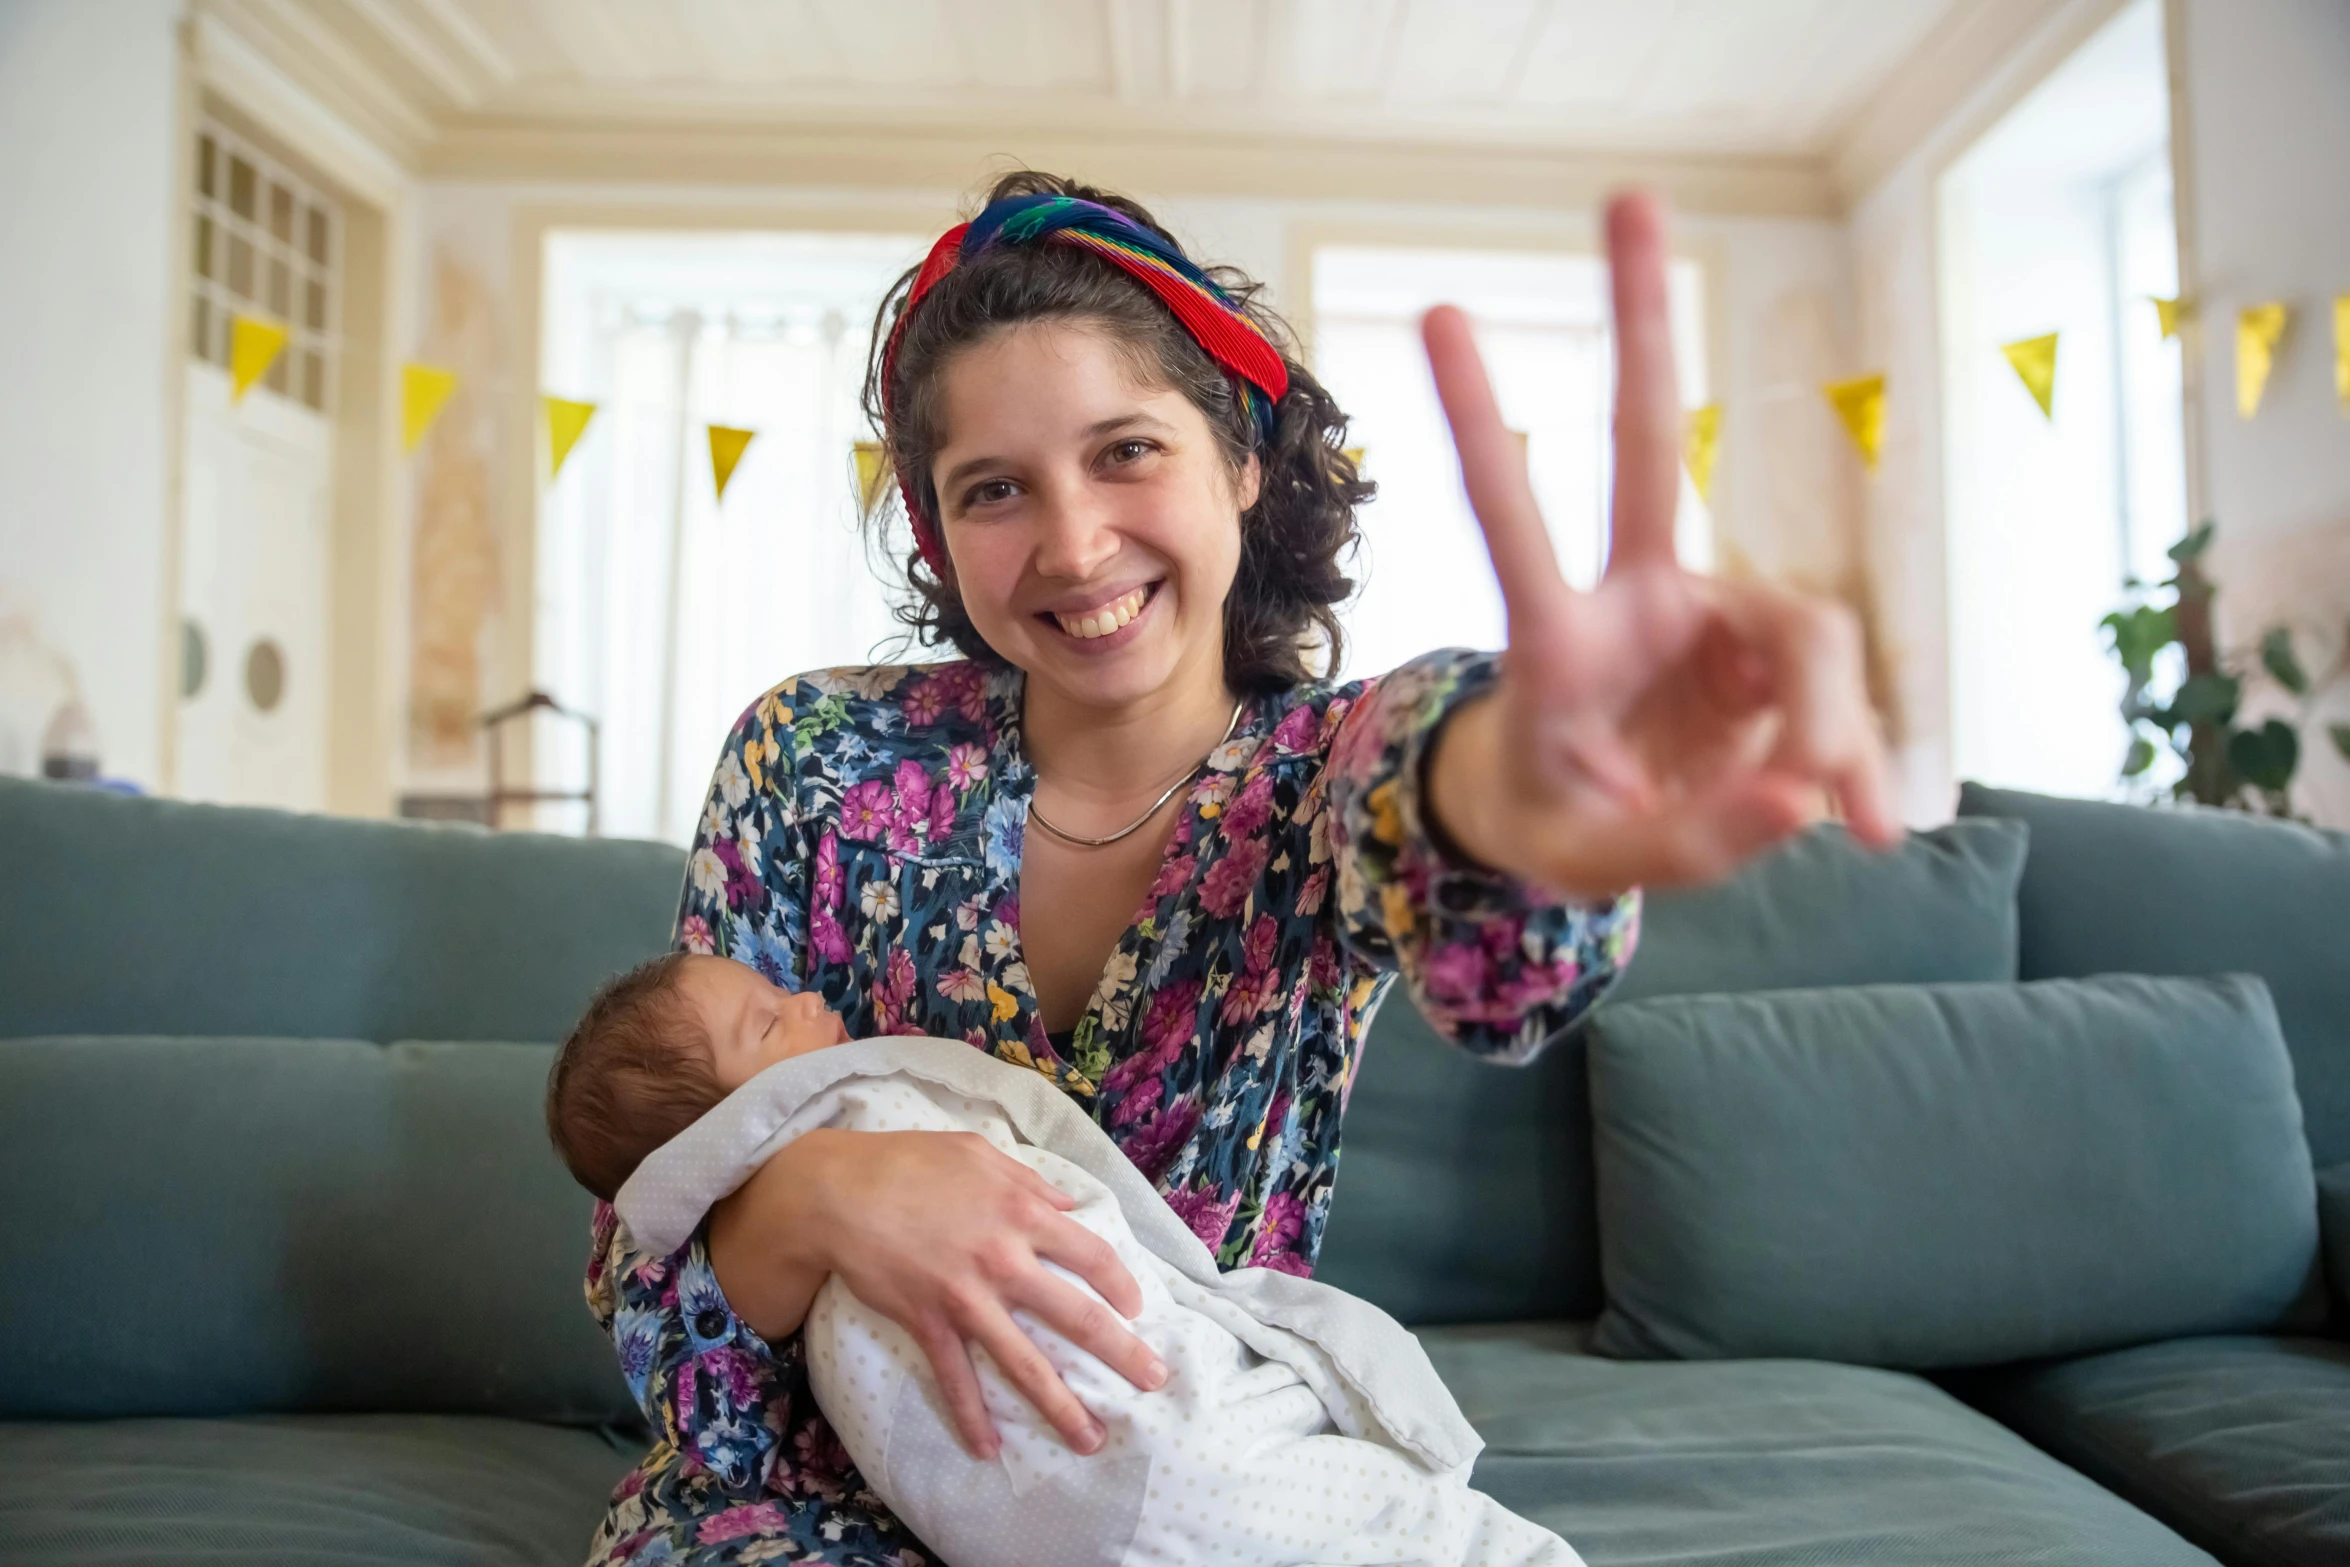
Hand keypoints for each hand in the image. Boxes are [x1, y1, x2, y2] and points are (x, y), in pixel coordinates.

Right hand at [706, 1127, 1163, 1460]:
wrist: (839, 1191)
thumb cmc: (908, 1162)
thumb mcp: (978, 1152)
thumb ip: (1028, 1181)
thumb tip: (1065, 1206)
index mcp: (1023, 1212)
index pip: (1092, 1255)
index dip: (1120, 1284)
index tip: (1136, 1308)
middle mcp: (1004, 1260)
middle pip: (1077, 1318)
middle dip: (1122, 1353)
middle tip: (1154, 1381)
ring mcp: (967, 1298)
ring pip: (1025, 1364)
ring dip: (1061, 1408)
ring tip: (1091, 1441)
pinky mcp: (928, 1322)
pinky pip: (956, 1378)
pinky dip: (971, 1417)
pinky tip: (988, 1449)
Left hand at [1422, 190, 1897, 896]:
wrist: (1581, 827)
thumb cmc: (1556, 825)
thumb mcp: (1596, 860)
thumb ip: (1690, 841)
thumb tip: (1804, 794)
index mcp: (1555, 638)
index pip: (1511, 516)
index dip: (1484, 422)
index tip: (1434, 313)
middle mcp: (1634, 595)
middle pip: (1644, 441)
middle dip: (1640, 322)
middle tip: (1630, 195)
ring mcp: (1707, 612)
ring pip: (1805, 631)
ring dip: (1833, 725)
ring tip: (1847, 824)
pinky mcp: (1765, 648)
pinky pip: (1832, 694)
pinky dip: (1854, 759)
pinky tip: (1867, 822)